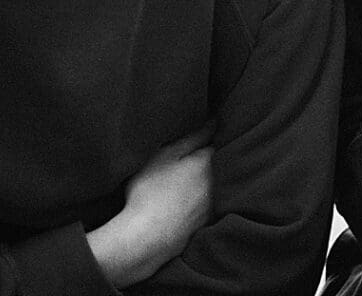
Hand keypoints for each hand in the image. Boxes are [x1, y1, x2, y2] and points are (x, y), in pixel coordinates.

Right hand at [87, 128, 213, 288]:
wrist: (146, 238)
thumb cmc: (151, 191)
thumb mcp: (165, 155)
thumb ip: (192, 137)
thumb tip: (214, 122)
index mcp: (207, 162)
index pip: (215, 143)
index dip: (207, 137)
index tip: (200, 135)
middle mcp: (216, 184)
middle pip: (216, 164)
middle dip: (206, 159)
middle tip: (186, 158)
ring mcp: (211, 207)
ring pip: (211, 186)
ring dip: (203, 181)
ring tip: (183, 181)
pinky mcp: (203, 225)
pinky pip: (204, 205)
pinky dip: (197, 201)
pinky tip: (182, 202)